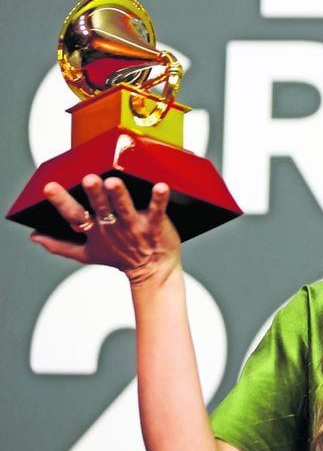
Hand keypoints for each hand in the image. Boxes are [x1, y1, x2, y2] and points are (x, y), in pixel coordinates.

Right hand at [29, 175, 181, 286]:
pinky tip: (161, 186)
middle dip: (94, 194)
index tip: (49, 187)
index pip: (74, 214)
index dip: (61, 202)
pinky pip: (157, 210)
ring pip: (125, 208)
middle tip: (88, 179)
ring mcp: (134, 225)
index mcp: (95, 230)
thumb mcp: (86, 253)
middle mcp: (113, 226)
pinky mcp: (155, 224)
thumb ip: (59, 245)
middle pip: (100, 208)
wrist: (153, 270)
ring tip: (114, 182)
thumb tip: (33, 236)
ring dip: (120, 195)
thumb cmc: (121, 257)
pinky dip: (159, 199)